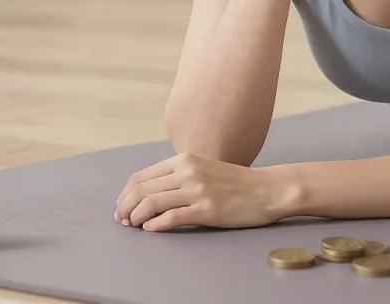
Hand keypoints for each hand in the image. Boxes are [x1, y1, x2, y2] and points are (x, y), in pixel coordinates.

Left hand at [114, 153, 287, 231]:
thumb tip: (151, 192)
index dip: (126, 194)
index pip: (142, 176)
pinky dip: (155, 225)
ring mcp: (197, 191)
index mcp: (185, 160)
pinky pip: (171, 218)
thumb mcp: (204, 168)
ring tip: (134, 226)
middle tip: (121, 220)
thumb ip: (180, 175)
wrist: (268, 189)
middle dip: (125, 207)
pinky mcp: (207, 210)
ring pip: (152, 203)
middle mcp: (188, 172)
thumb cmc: (237, 182)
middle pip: (142, 189)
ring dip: (136, 217)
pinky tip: (151, 230)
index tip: (121, 207)